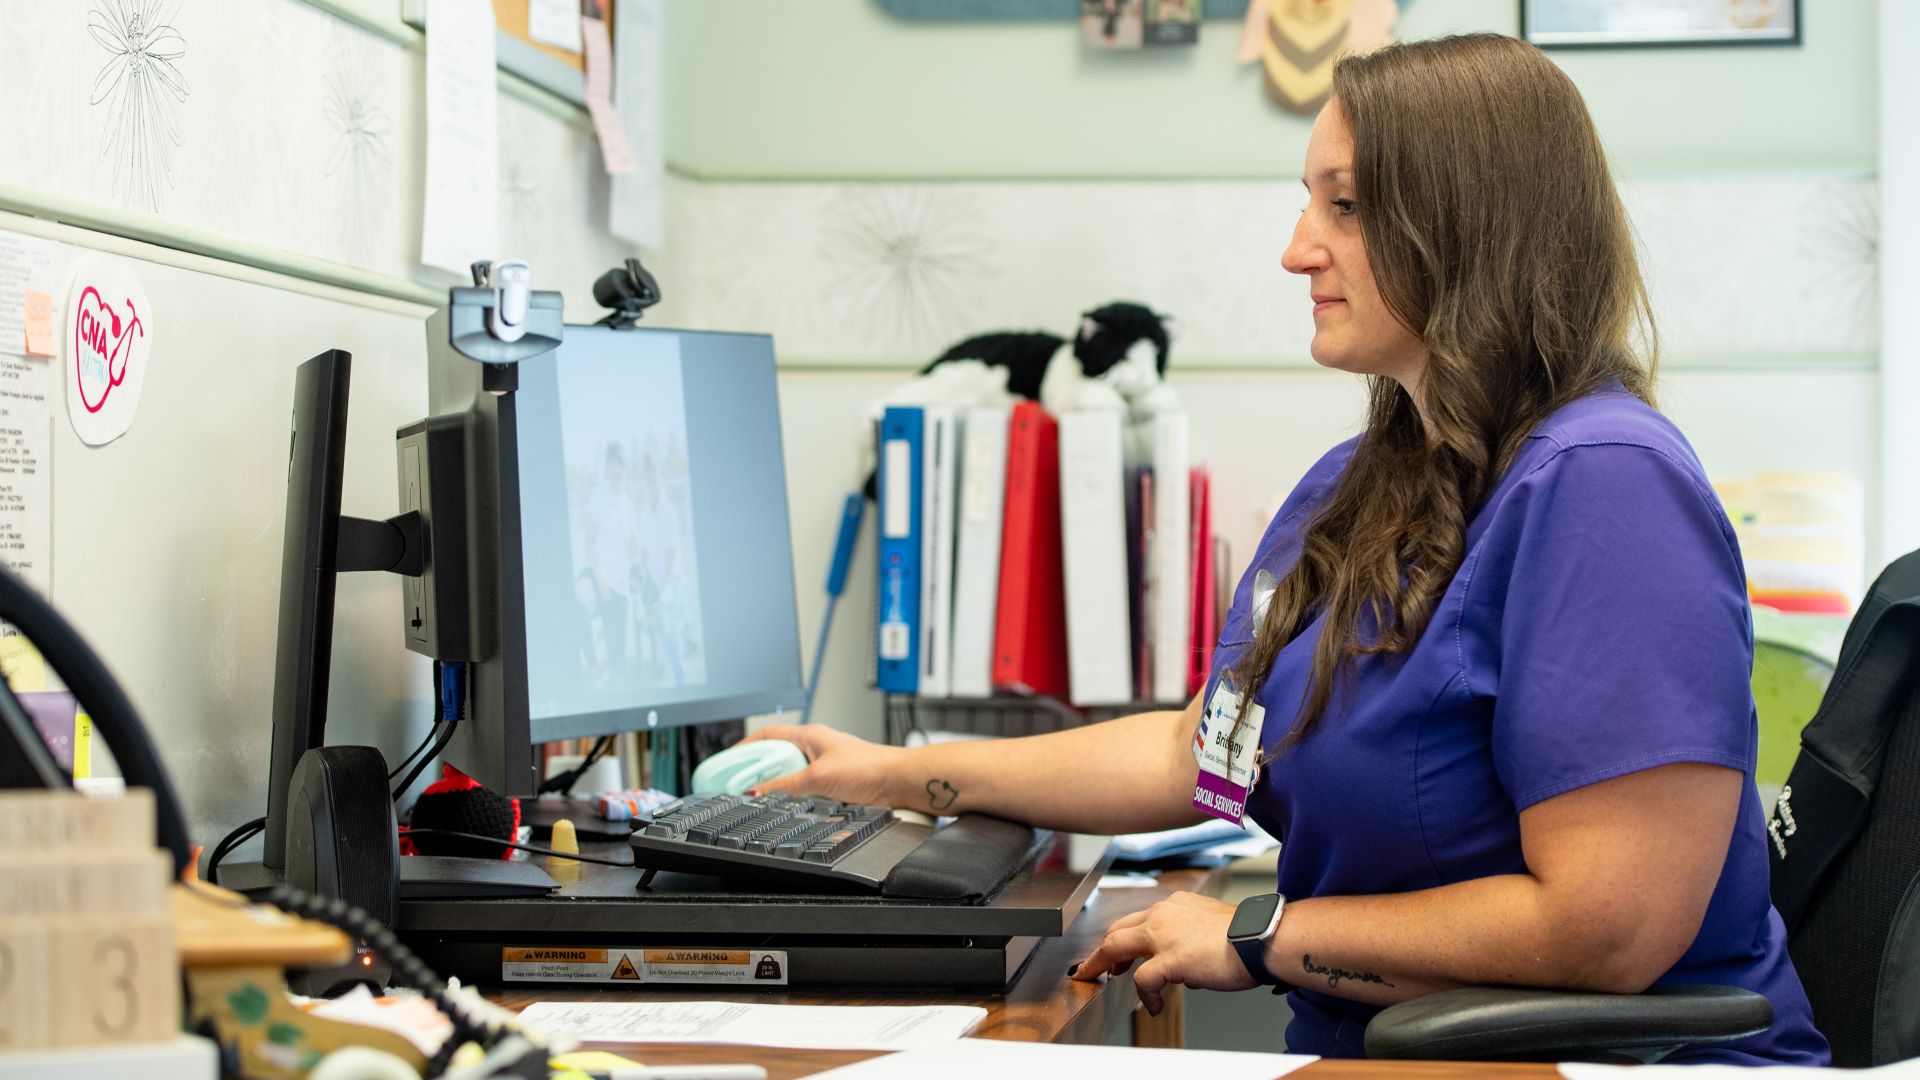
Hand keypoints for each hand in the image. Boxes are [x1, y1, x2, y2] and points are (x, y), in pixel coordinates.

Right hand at [740, 724, 906, 806]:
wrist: (898, 781)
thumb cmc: (869, 767)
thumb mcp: (817, 777)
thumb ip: (786, 784)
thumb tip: (758, 791)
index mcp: (810, 735)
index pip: (769, 734)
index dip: (747, 745)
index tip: (730, 758)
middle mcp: (817, 746)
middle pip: (777, 753)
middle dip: (758, 766)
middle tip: (742, 782)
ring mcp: (826, 763)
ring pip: (792, 770)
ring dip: (777, 781)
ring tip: (765, 794)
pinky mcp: (836, 779)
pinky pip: (805, 783)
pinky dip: (794, 791)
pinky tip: (791, 802)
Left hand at [1069, 892, 1256, 1014]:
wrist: (1261, 938)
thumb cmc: (1245, 936)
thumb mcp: (1209, 925)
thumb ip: (1188, 939)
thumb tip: (1182, 968)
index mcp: (1174, 906)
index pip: (1137, 919)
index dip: (1122, 937)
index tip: (1117, 953)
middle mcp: (1163, 915)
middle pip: (1117, 930)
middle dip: (1103, 951)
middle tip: (1097, 966)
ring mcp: (1163, 935)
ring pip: (1116, 947)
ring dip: (1106, 966)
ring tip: (1103, 980)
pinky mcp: (1170, 958)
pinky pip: (1144, 980)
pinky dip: (1146, 995)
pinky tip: (1154, 1005)